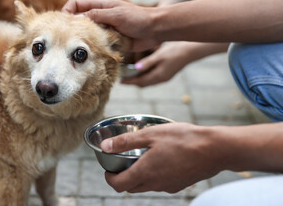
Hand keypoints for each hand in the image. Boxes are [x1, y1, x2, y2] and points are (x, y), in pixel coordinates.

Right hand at [62, 0, 161, 50]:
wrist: (155, 30)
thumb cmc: (138, 18)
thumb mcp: (116, 15)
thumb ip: (97, 15)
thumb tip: (77, 19)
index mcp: (99, 5)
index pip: (75, 4)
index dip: (67, 11)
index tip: (63, 23)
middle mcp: (99, 16)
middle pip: (78, 20)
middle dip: (72, 28)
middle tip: (68, 39)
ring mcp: (104, 28)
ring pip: (86, 33)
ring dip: (83, 40)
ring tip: (79, 47)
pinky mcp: (109, 40)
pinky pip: (96, 43)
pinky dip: (93, 47)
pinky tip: (92, 53)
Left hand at [100, 123, 219, 192]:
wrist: (214, 150)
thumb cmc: (183, 139)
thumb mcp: (151, 134)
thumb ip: (126, 141)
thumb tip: (106, 147)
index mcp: (145, 172)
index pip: (119, 185)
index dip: (109, 178)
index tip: (108, 169)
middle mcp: (155, 184)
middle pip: (131, 187)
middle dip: (123, 178)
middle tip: (123, 162)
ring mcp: (168, 186)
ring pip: (146, 186)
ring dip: (138, 177)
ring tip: (142, 158)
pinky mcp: (179, 185)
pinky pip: (160, 184)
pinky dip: (153, 176)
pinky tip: (161, 160)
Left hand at [121, 42, 191, 86]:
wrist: (190, 51)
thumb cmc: (175, 51)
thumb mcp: (159, 55)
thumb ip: (147, 62)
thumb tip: (136, 68)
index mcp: (158, 76)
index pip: (140, 82)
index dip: (129, 82)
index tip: (120, 81)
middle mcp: (161, 79)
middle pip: (143, 84)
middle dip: (132, 82)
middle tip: (123, 78)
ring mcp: (164, 77)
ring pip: (148, 81)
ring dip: (138, 79)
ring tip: (129, 74)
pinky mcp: (167, 74)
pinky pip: (152, 78)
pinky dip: (145, 76)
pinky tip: (141, 69)